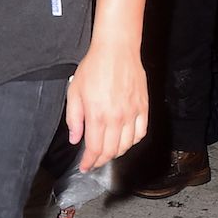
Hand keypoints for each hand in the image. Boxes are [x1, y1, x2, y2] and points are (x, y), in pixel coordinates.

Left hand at [65, 45, 147, 171]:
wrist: (116, 50)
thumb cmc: (94, 67)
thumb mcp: (74, 91)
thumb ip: (74, 119)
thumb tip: (76, 139)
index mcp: (97, 115)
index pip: (95, 149)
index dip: (89, 162)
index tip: (85, 167)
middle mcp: (116, 118)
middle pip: (111, 151)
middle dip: (100, 160)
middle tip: (94, 161)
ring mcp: (132, 113)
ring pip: (127, 145)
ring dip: (116, 153)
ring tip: (108, 152)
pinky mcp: (143, 107)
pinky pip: (141, 133)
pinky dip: (132, 142)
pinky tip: (125, 140)